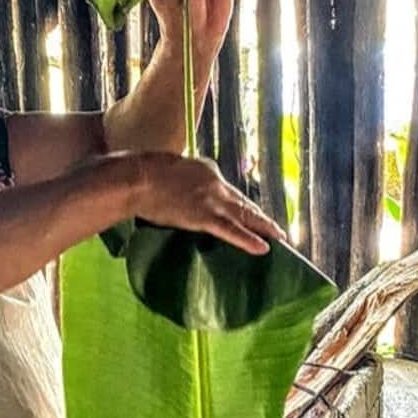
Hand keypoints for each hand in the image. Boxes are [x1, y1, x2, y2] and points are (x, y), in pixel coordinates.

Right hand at [129, 153, 282, 255]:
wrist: (138, 179)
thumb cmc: (143, 174)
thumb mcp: (166, 170)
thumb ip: (179, 181)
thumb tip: (177, 194)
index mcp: (206, 171)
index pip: (226, 190)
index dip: (237, 203)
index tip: (244, 211)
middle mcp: (215, 185)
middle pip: (243, 203)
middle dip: (259, 216)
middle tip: (276, 227)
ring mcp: (212, 201)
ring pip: (244, 216)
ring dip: (264, 227)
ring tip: (279, 236)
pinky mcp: (205, 217)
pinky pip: (231, 230)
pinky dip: (248, 239)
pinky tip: (263, 248)